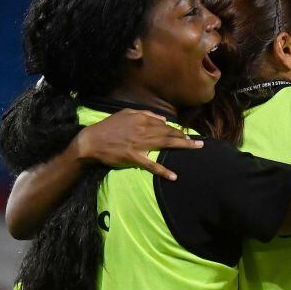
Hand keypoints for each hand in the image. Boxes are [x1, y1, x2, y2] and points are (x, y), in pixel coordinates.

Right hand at [72, 109, 202, 180]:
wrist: (91, 141)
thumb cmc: (108, 126)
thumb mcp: (126, 113)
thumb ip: (146, 114)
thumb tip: (163, 119)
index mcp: (143, 119)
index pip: (165, 125)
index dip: (176, 130)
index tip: (185, 134)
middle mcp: (144, 130)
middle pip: (170, 133)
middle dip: (186, 137)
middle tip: (199, 142)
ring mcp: (140, 144)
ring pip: (166, 144)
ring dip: (183, 146)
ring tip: (196, 148)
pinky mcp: (135, 158)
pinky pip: (152, 165)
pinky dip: (163, 171)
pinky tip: (174, 176)